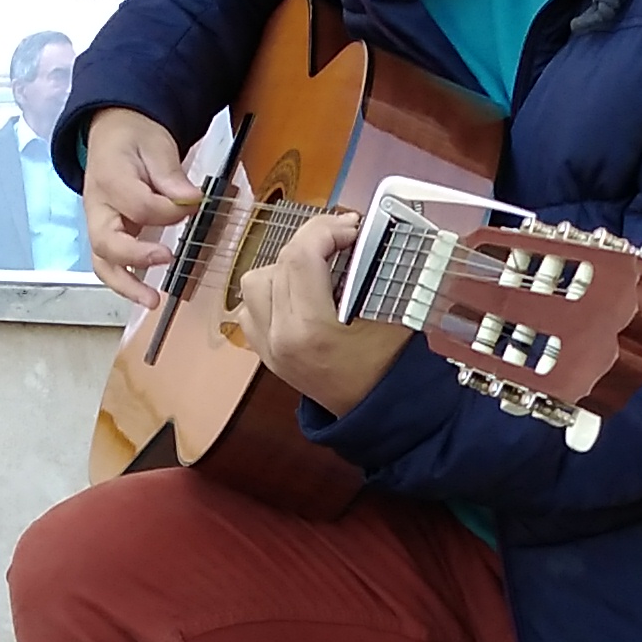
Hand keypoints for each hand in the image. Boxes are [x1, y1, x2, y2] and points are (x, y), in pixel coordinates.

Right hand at [83, 107, 202, 307]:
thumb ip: (170, 174)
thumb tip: (190, 199)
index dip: (171, 209)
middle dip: (136, 256)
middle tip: (166, 258)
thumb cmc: (135, 138)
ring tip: (152, 300)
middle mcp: (97, 207)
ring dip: (125, 285)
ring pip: (102, 262)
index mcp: (109, 178)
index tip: (196, 203)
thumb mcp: (156, 144)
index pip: (140, 205)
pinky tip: (147, 295)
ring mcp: (99, 225)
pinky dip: (126, 283)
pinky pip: (110, 264)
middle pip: (106, 241)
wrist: (115, 133)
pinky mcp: (107, 236)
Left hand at [233, 206, 411, 414]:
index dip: (326, 230)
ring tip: (318, 269)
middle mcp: (279, 338)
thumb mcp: (390, 313)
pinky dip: (272, 291)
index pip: (300, 255)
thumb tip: (360, 232)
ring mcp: (268, 347)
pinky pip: (251, 306)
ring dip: (286, 266)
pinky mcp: (265, 351)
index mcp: (309, 330)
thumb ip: (371, 269)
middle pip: (278, 262)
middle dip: (313, 242)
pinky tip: (300, 293)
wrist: (377, 414)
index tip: (350, 228)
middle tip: (343, 240)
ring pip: (256, 281)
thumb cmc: (389, 370)